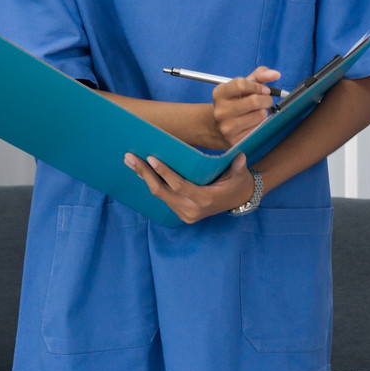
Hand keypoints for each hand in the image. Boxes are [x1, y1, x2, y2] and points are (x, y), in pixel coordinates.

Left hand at [128, 152, 256, 223]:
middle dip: (145, 173)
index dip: (164, 172)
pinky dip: (153, 183)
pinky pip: (163, 198)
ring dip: (144, 178)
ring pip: (160, 195)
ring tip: (131, 162)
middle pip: (162, 191)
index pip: (179, 185)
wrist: (239, 200)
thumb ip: (238, 167)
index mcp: (204, 199)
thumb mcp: (240, 175)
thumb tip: (240, 156)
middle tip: (130, 157)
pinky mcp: (181, 214)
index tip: (151, 158)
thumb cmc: (238, 183)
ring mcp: (185, 214)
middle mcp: (192, 210)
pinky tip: (142, 171)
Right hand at [209, 69, 279, 146]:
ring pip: (260, 115)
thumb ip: (260, 76)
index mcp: (219, 93)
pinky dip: (261, 124)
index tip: (264, 90)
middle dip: (266, 99)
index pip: (241, 84)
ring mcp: (227, 127)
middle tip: (266, 100)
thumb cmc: (235, 102)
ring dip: (264, 112)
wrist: (218, 127)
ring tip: (256, 112)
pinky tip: (253, 123)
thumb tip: (276, 74)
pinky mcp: (235, 140)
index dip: (258, 86)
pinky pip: (260, 128)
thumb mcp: (243, 86)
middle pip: (254, 101)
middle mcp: (220, 110)